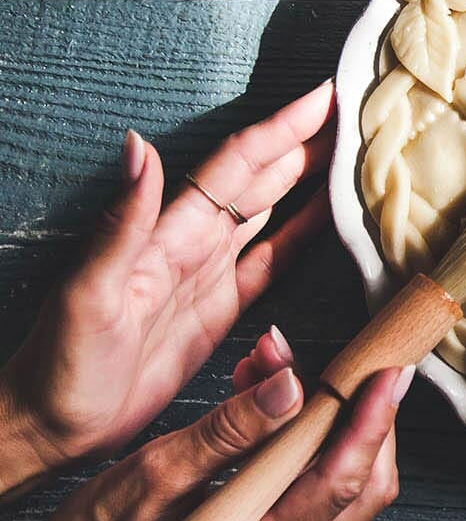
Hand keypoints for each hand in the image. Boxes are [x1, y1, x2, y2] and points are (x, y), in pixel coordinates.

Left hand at [0, 81, 335, 496]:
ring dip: (310, 177)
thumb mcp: (88, 292)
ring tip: (352, 153)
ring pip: (272, 208)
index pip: (238, 163)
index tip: (324, 97)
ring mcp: (211, 271)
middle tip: (356, 114)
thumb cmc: (62, 362)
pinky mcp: (223, 307)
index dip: (283, 129)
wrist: (55, 422)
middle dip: (308, 141)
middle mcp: (196, 240)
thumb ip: (123, 221)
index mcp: (171, 231)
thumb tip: (137, 145)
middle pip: (263, 175)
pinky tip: (330, 218)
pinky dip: (304, 234)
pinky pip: (273, 259)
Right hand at [0, 342, 408, 520]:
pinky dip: (311, 436)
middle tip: (349, 359)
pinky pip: (318, 486)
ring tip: (287, 366)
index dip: (373, 421)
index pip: (341, 479)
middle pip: (366, 485)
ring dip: (335, 419)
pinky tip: (276, 395)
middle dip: (365, 415)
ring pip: (349, 484)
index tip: (389, 371)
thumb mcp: (154, 477)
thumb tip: (289, 385)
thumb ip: (227, 432)